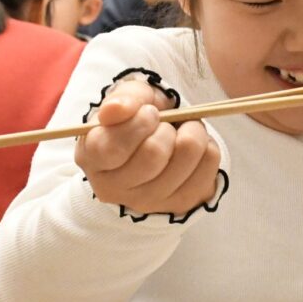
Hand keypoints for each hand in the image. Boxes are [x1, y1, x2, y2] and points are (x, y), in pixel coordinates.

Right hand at [74, 79, 220, 215]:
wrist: (158, 145)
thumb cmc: (136, 120)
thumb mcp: (128, 100)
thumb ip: (123, 98)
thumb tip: (116, 110)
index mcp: (93, 159)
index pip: (114, 147)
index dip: (138, 124)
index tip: (149, 112)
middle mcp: (115, 188)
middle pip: (153, 155)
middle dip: (167, 128)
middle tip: (166, 123)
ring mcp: (149, 201)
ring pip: (186, 159)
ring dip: (193, 132)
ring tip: (184, 129)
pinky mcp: (181, 203)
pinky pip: (209, 165)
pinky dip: (208, 146)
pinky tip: (195, 148)